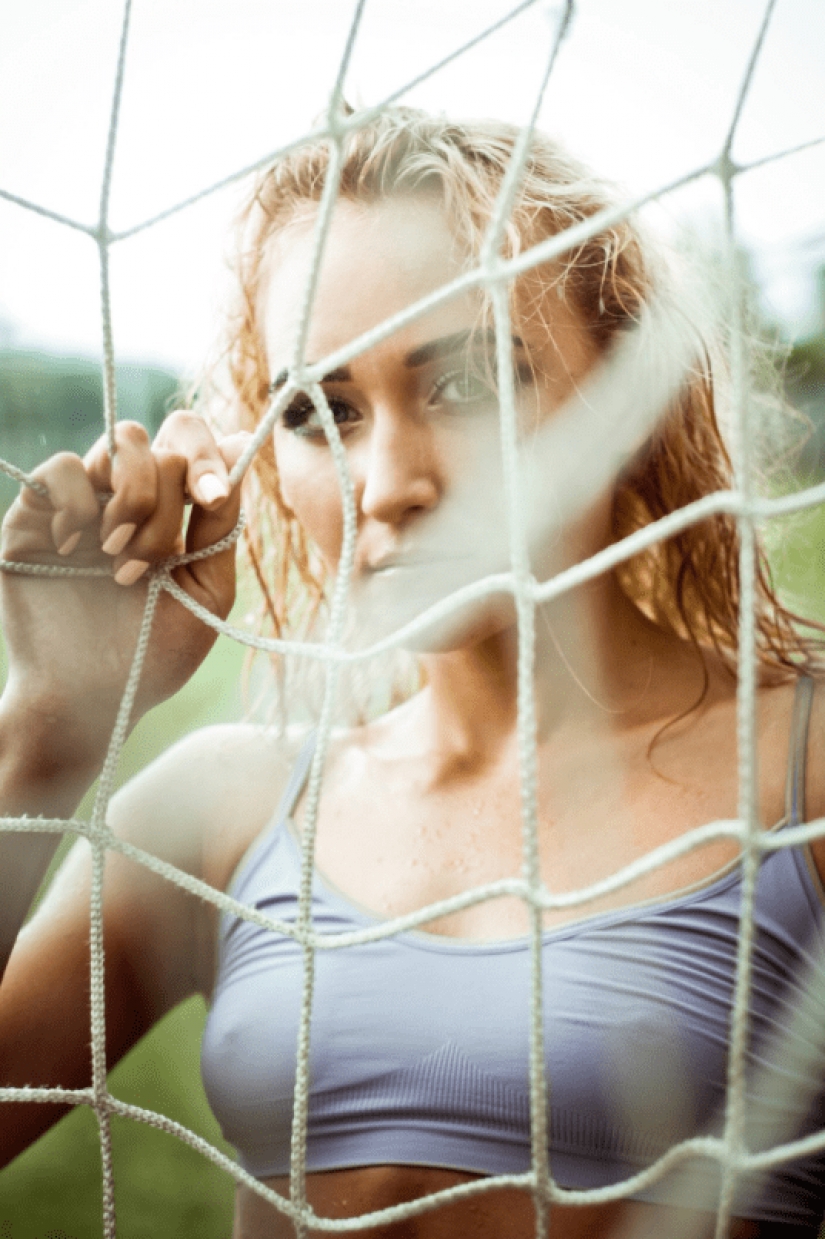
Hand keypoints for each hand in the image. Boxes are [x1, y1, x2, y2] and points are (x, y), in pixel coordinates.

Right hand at [0, 413, 248, 767]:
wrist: (89, 699)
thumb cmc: (150, 655)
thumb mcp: (206, 592)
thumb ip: (221, 524)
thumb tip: (237, 444)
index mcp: (176, 514)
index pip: (198, 445)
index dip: (211, 457)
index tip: (211, 499)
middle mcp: (131, 499)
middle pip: (165, 440)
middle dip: (169, 498)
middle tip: (152, 563)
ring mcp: (85, 501)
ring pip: (122, 442)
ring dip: (133, 501)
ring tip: (119, 561)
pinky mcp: (35, 513)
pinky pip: (65, 466)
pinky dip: (79, 503)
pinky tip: (75, 549)